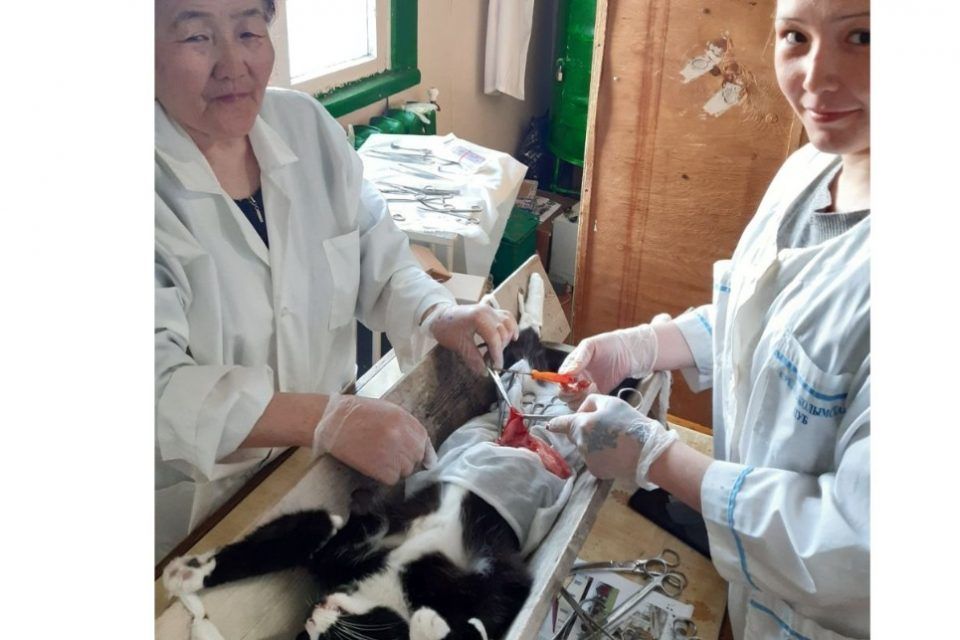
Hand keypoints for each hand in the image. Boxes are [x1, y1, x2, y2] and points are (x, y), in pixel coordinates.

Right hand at [312, 395, 437, 484]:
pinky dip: (384, 476)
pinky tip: (372, 466)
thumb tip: (423, 447)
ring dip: (395, 468)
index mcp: (404, 419)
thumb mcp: (385, 410)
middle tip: (390, 456)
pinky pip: (392, 478)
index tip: (425, 460)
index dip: (424, 451)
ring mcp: (393, 453)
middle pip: (416, 457)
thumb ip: (405, 426)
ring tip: (378, 459)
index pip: (424, 440)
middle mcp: (402, 436)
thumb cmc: (355, 414)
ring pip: (406, 470)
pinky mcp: (382, 468)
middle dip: (407, 459)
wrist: (330, 421)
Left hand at [424, 302, 518, 372]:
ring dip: (506, 340)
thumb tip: (485, 372)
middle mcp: (487, 311)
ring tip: (496, 352)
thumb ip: (473, 359)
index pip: (494, 337)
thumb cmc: (446, 328)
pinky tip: (511, 337)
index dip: (497, 354)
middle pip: (503, 332)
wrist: (439, 316)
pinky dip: (511, 328)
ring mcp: (490, 310)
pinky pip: (507, 318)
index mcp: (478, 317)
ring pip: (508, 324)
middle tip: (490, 362)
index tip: (496, 367)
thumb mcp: (458, 345)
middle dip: (499, 349)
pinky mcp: (491, 311)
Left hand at [547, 394, 676, 487]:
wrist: (648, 452)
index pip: (561, 423)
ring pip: (585, 447)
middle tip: (607, 428)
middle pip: (576, 435)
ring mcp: (587, 459)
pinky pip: (594, 460)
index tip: (550, 425)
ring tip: (615, 440)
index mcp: (581, 425)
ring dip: (594, 443)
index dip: (556, 423)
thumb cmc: (630, 423)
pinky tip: (616, 453)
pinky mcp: (596, 471)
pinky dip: (601, 457)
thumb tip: (581, 412)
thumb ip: (591, 403)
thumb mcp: (611, 402)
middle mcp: (580, 443)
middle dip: (585, 430)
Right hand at [557, 324, 657, 406]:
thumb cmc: (608, 344)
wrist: (628, 352)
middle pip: (564, 394)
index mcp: (571, 366)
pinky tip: (597, 390)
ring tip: (592, 387)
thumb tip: (566, 373)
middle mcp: (576, 378)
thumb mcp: (590, 347)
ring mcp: (586, 387)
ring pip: (574, 401)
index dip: (563, 384)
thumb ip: (578, 359)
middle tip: (581, 388)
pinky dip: (590, 402)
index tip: (572, 382)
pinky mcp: (597, 393)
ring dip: (580, 398)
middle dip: (570, 394)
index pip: (559, 380)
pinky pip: (588, 403)